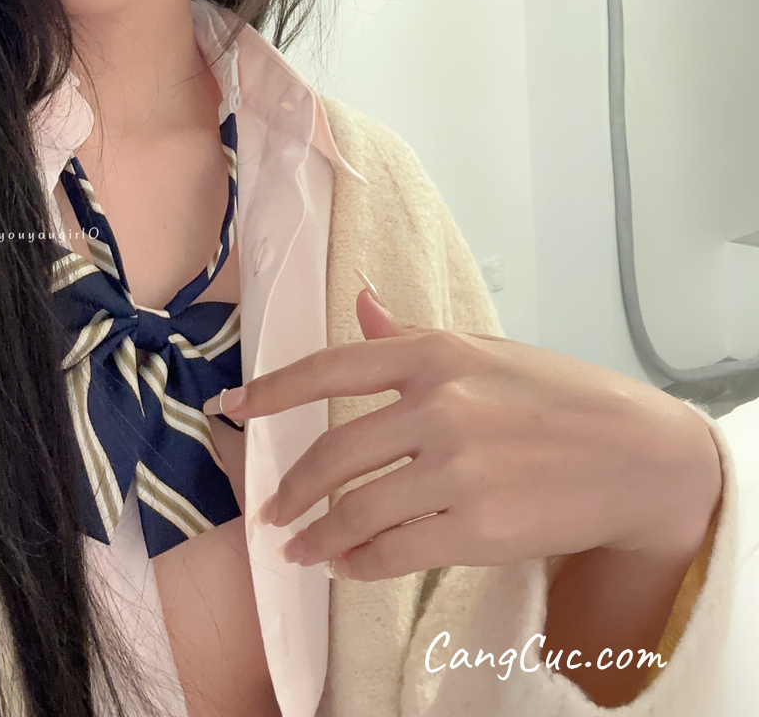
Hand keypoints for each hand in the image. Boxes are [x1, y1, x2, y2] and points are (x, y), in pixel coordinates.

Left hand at [205, 282, 721, 580]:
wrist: (636, 455)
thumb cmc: (559, 397)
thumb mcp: (485, 351)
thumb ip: (412, 337)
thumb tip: (361, 303)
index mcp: (436, 355)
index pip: (332, 368)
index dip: (273, 389)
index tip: (233, 408)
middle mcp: (440, 406)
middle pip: (333, 452)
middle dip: (290, 488)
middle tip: (269, 510)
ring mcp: (458, 469)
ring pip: (356, 510)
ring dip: (316, 536)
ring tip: (300, 548)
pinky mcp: (478, 527)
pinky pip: (395, 552)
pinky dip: (359, 565)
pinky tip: (348, 566)